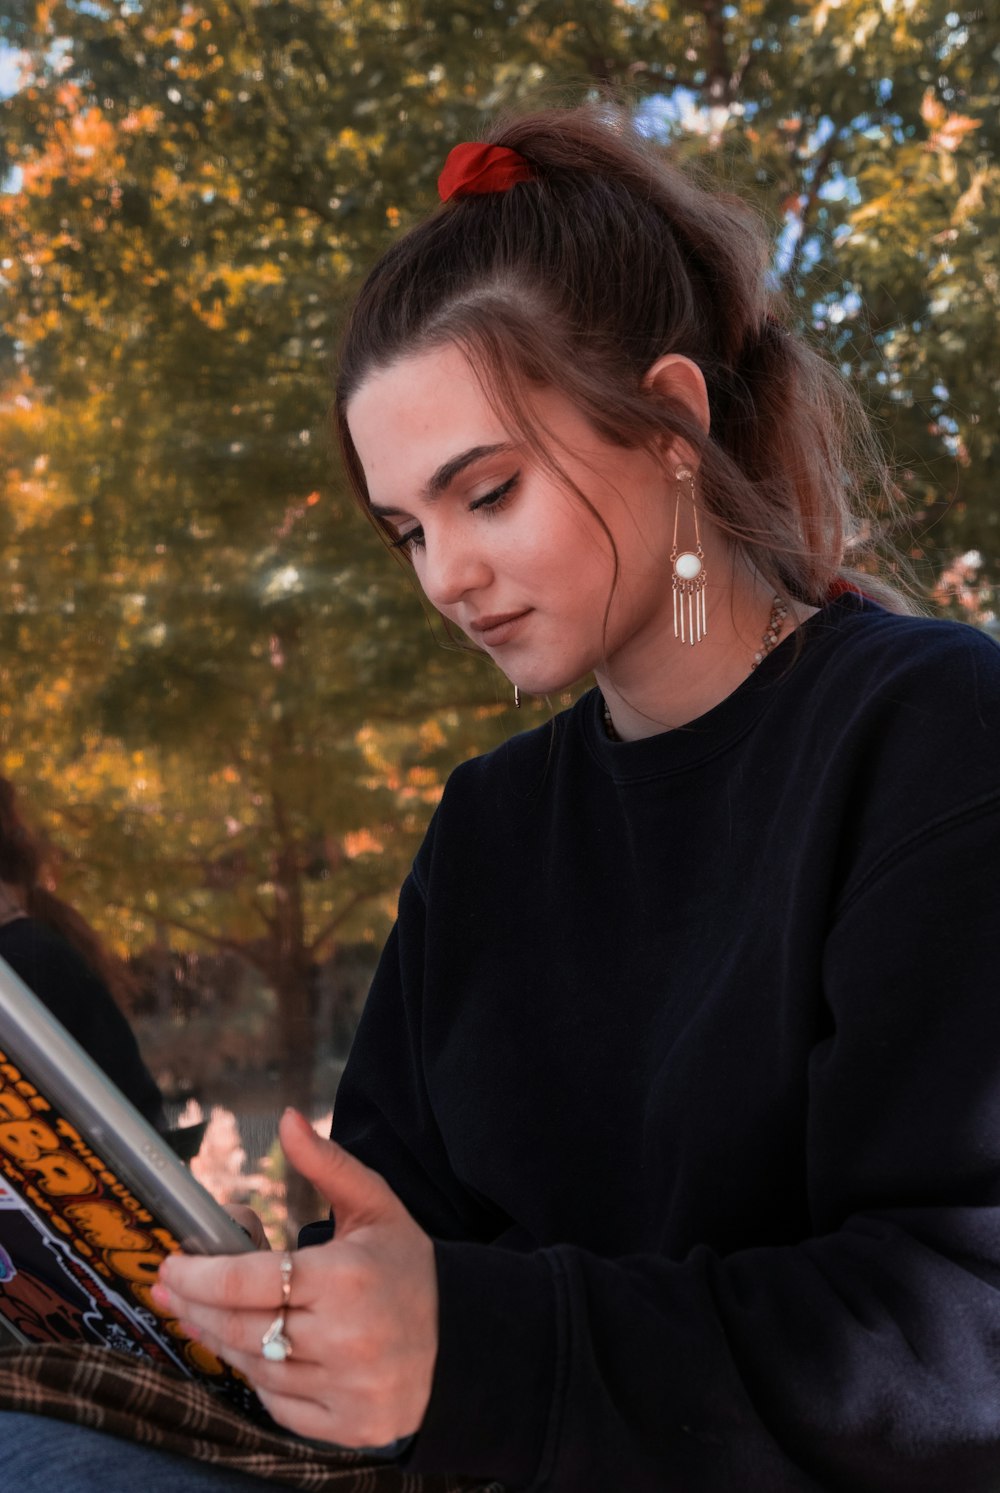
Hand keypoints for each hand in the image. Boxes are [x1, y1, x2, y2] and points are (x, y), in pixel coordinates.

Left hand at [154, 1108, 438, 1447]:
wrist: (460, 1339)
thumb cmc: (407, 1266)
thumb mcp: (375, 1205)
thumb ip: (327, 1164)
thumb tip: (287, 1120)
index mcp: (347, 1277)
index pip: (248, 1281)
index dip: (199, 1275)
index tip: (172, 1265)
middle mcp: (345, 1338)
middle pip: (240, 1327)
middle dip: (194, 1306)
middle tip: (170, 1290)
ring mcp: (346, 1388)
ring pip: (254, 1366)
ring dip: (219, 1338)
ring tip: (202, 1314)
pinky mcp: (346, 1426)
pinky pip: (277, 1402)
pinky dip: (257, 1375)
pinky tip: (250, 1349)